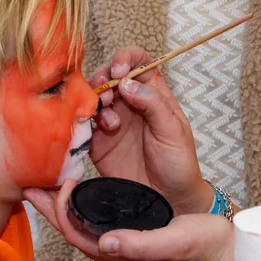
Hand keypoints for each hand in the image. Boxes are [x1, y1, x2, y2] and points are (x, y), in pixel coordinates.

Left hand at [23, 181, 233, 260]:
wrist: (225, 250)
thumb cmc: (203, 247)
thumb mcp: (173, 242)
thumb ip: (140, 246)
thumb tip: (105, 242)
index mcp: (121, 259)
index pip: (77, 235)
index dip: (62, 210)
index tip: (62, 182)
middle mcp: (117, 254)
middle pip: (72, 229)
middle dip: (50, 206)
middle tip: (31, 180)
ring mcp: (123, 245)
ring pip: (83, 224)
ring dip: (63, 204)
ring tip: (48, 180)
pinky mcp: (131, 233)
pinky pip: (97, 219)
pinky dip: (83, 203)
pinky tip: (81, 187)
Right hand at [89, 47, 213, 215]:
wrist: (168, 201)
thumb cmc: (179, 164)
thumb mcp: (173, 131)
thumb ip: (152, 104)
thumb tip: (126, 81)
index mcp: (153, 94)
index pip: (138, 62)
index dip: (125, 59)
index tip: (119, 71)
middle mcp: (130, 104)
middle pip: (108, 76)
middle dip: (103, 79)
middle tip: (108, 97)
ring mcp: (112, 122)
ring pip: (93, 98)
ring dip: (95, 102)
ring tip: (109, 123)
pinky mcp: (97, 143)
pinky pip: (83, 124)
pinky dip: (82, 122)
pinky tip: (95, 131)